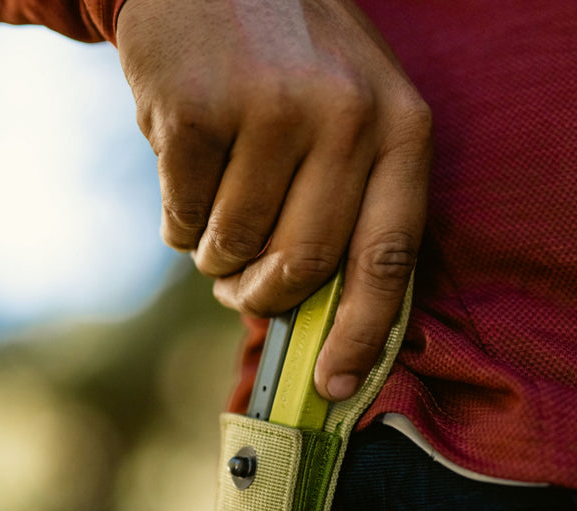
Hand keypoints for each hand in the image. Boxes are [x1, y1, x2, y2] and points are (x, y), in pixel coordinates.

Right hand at [116, 0, 430, 400]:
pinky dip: (176, 217)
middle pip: (302, 265)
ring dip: (213, 250)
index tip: (333, 386)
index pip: (389, 257)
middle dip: (264, 292)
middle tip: (243, 285)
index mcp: (400, 123)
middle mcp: (344, 115)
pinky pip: (180, 218)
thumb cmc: (289, 59)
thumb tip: (313, 324)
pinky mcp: (194, 113)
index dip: (361, 334)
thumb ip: (349, 203)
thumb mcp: (352, 107)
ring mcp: (267, 110)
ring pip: (232, 248)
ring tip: (215, 201)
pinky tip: (185, 163)